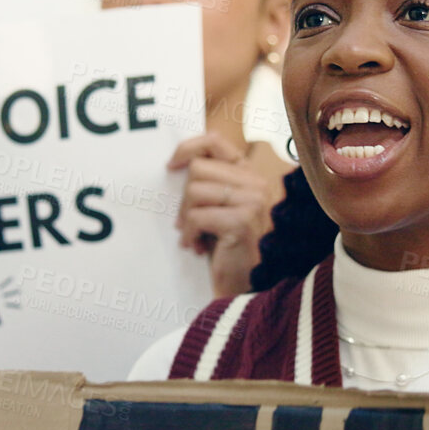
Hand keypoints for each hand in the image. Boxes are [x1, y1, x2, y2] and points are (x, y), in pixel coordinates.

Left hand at [169, 134, 291, 297]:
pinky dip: (190, 234)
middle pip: (198, 169)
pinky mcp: (243, 221)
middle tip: (186, 223)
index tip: (171, 166)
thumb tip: (177, 164)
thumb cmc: (231, 250)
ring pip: (195, 190)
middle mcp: (257, 183)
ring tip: (193, 237)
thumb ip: (211, 184)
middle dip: (183, 198)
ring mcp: (253, 201)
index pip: (215, 142)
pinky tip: (197, 248)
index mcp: (251, 175)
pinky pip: (198, 216)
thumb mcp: (222, 210)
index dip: (187, 148)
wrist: (248, 287)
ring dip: (185, 218)